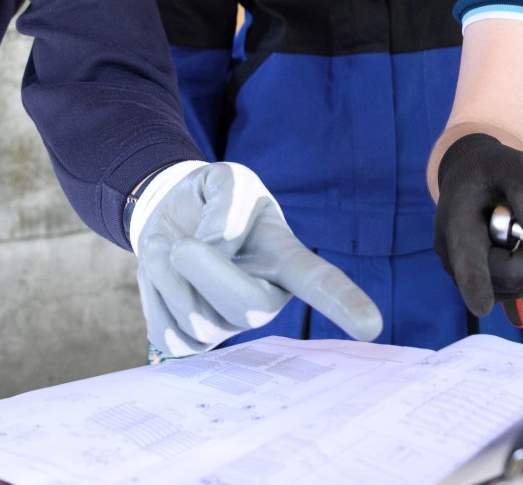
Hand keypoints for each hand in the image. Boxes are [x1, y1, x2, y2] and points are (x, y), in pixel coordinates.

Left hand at [131, 162, 382, 355]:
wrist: (170, 216)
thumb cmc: (212, 201)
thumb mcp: (228, 180)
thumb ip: (229, 205)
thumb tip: (216, 249)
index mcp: (285, 260)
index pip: (319, 282)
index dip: (344, 302)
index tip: (370, 325)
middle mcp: (265, 300)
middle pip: (246, 306)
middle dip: (206, 271)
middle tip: (180, 243)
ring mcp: (228, 326)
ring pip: (198, 320)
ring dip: (168, 274)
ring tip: (168, 244)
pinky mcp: (192, 341)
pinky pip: (168, 335)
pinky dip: (153, 296)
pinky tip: (161, 274)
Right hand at [434, 134, 522, 321]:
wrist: (472, 178)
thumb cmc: (492, 170)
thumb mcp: (516, 165)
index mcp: (457, 225)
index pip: (467, 259)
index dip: (475, 283)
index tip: (481, 306)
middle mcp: (454, 258)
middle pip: (506, 277)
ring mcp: (465, 275)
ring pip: (513, 286)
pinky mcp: (481, 283)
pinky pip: (514, 286)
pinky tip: (522, 243)